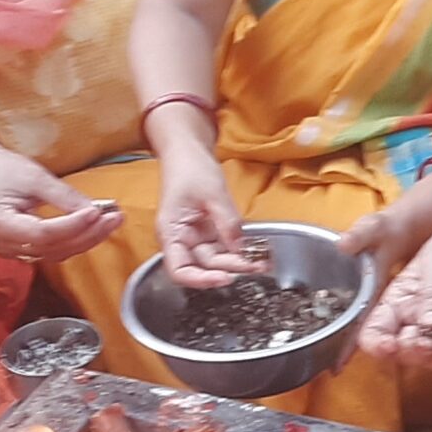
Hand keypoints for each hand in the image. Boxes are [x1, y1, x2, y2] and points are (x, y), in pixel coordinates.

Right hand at [0, 139, 123, 264]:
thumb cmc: (1, 170)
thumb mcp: (34, 176)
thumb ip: (63, 196)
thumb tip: (95, 211)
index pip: (42, 233)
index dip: (72, 226)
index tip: (97, 212)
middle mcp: (0, 245)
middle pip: (51, 248)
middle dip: (87, 235)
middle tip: (115, 217)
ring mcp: (8, 252)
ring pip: (54, 254)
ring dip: (85, 240)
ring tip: (111, 221)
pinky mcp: (18, 251)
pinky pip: (50, 252)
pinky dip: (74, 242)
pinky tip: (94, 229)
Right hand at [158, 150, 255, 288]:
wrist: (188, 151)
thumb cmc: (190, 167)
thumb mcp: (213, 194)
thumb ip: (227, 223)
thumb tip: (240, 250)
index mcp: (171, 232)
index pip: (179, 270)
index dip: (200, 280)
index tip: (225, 278)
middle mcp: (181, 239)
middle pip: (203, 265)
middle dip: (229, 267)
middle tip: (254, 266)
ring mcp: (195, 236)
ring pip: (216, 258)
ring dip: (237, 261)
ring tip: (261, 262)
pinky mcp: (208, 230)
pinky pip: (223, 246)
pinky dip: (238, 250)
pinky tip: (255, 252)